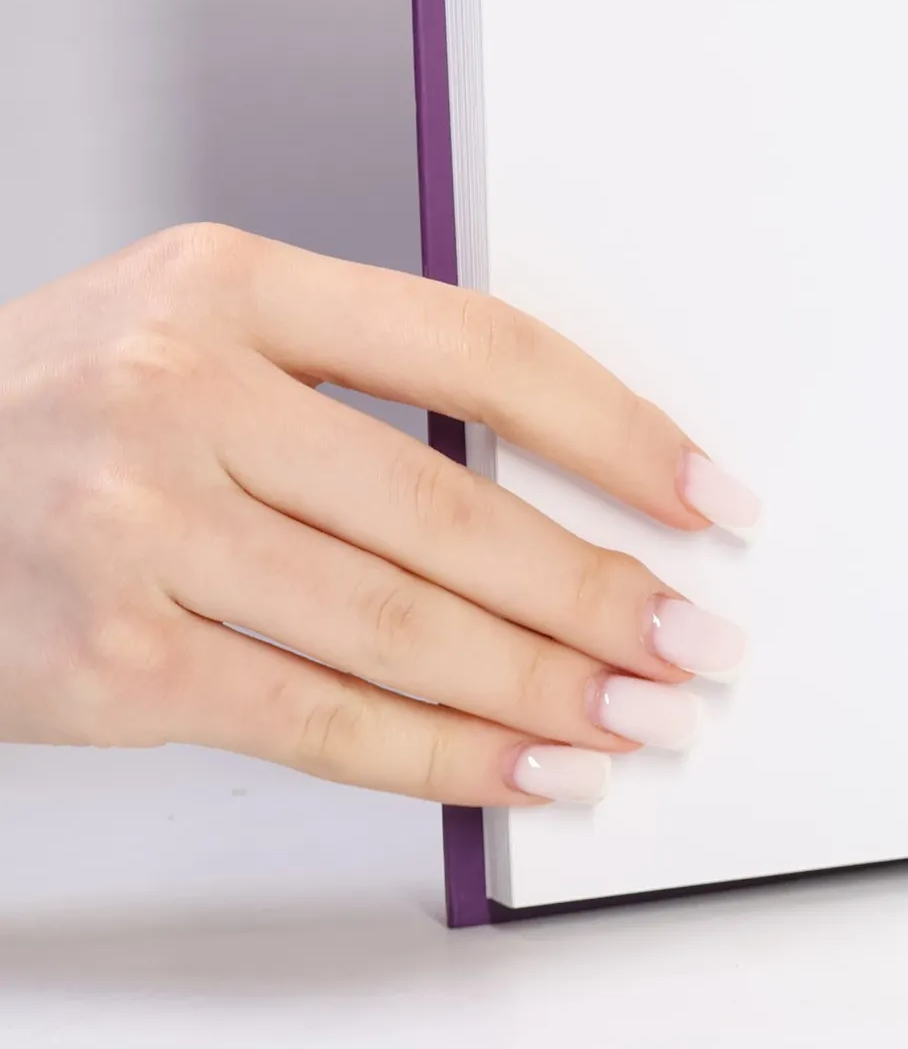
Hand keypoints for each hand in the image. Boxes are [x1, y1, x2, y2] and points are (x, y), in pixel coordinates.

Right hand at [0, 225, 759, 802]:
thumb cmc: (43, 407)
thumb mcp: (188, 325)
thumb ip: (351, 377)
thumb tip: (543, 486)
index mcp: (232, 282)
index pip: (480, 349)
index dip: (615, 429)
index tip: (701, 492)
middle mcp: (185, 390)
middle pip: (455, 509)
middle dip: (600, 588)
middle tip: (692, 634)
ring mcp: (139, 528)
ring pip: (403, 624)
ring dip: (547, 685)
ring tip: (638, 713)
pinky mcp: (107, 661)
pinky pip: (321, 718)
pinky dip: (444, 754)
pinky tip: (528, 766)